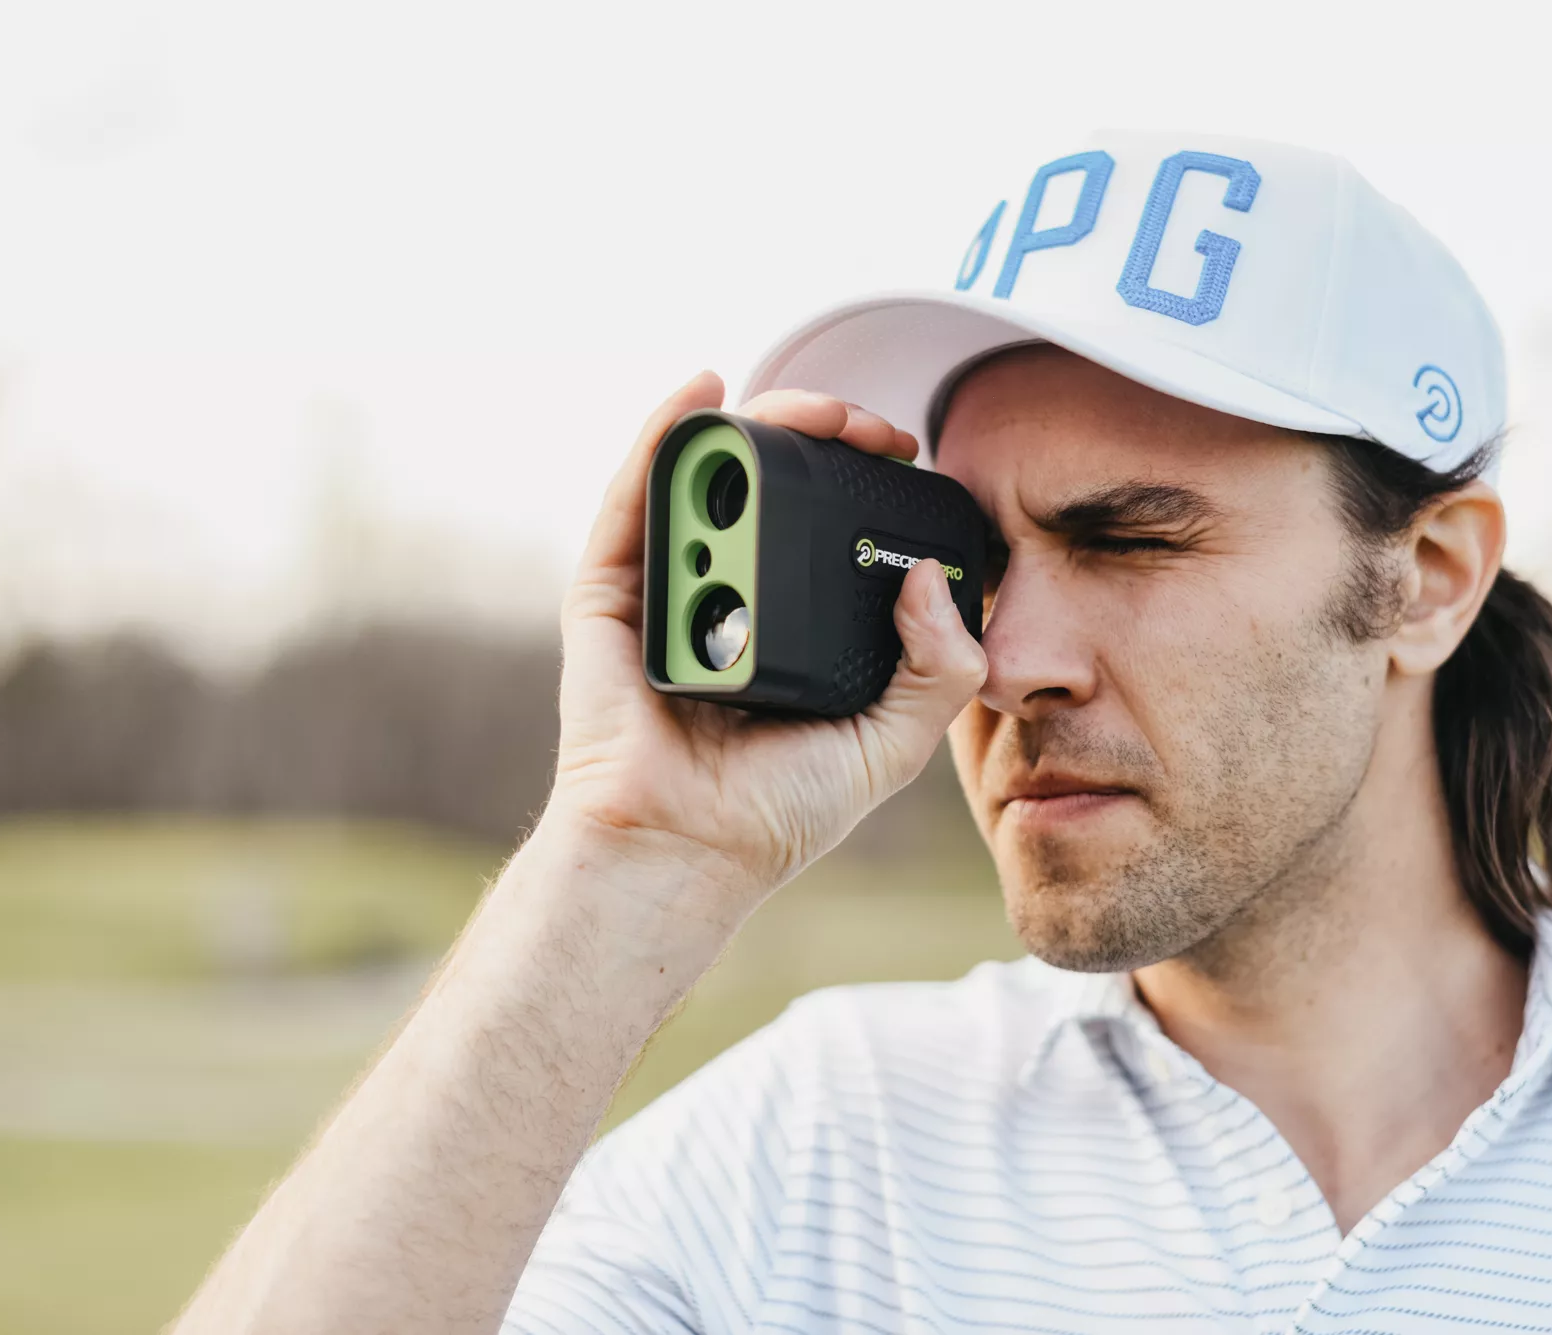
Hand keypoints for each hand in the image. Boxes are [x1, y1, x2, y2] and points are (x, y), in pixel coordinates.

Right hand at [546, 373, 988, 907]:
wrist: (684, 854)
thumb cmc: (777, 812)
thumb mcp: (891, 742)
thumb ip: (938, 668)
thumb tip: (932, 576)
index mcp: (792, 623)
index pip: (828, 525)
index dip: (867, 478)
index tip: (908, 454)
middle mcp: (732, 593)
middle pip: (773, 484)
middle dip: (824, 437)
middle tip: (872, 430)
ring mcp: (671, 587)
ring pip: (710, 478)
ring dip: (759, 423)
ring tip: (809, 408)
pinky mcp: (613, 592)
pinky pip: (635, 499)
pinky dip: (665, 436)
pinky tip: (702, 394)